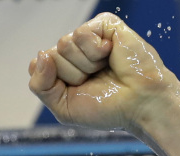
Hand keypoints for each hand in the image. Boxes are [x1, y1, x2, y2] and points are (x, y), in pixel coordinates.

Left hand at [28, 13, 179, 131]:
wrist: (140, 104)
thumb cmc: (107, 108)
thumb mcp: (63, 107)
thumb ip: (40, 86)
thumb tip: (40, 55)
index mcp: (63, 69)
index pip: (38, 66)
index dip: (56, 84)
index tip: (80, 92)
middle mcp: (74, 52)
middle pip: (51, 56)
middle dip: (72, 75)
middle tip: (96, 81)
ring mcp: (89, 37)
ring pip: (64, 44)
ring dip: (85, 64)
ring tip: (105, 68)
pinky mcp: (104, 24)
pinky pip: (81, 34)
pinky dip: (95, 51)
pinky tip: (111, 54)